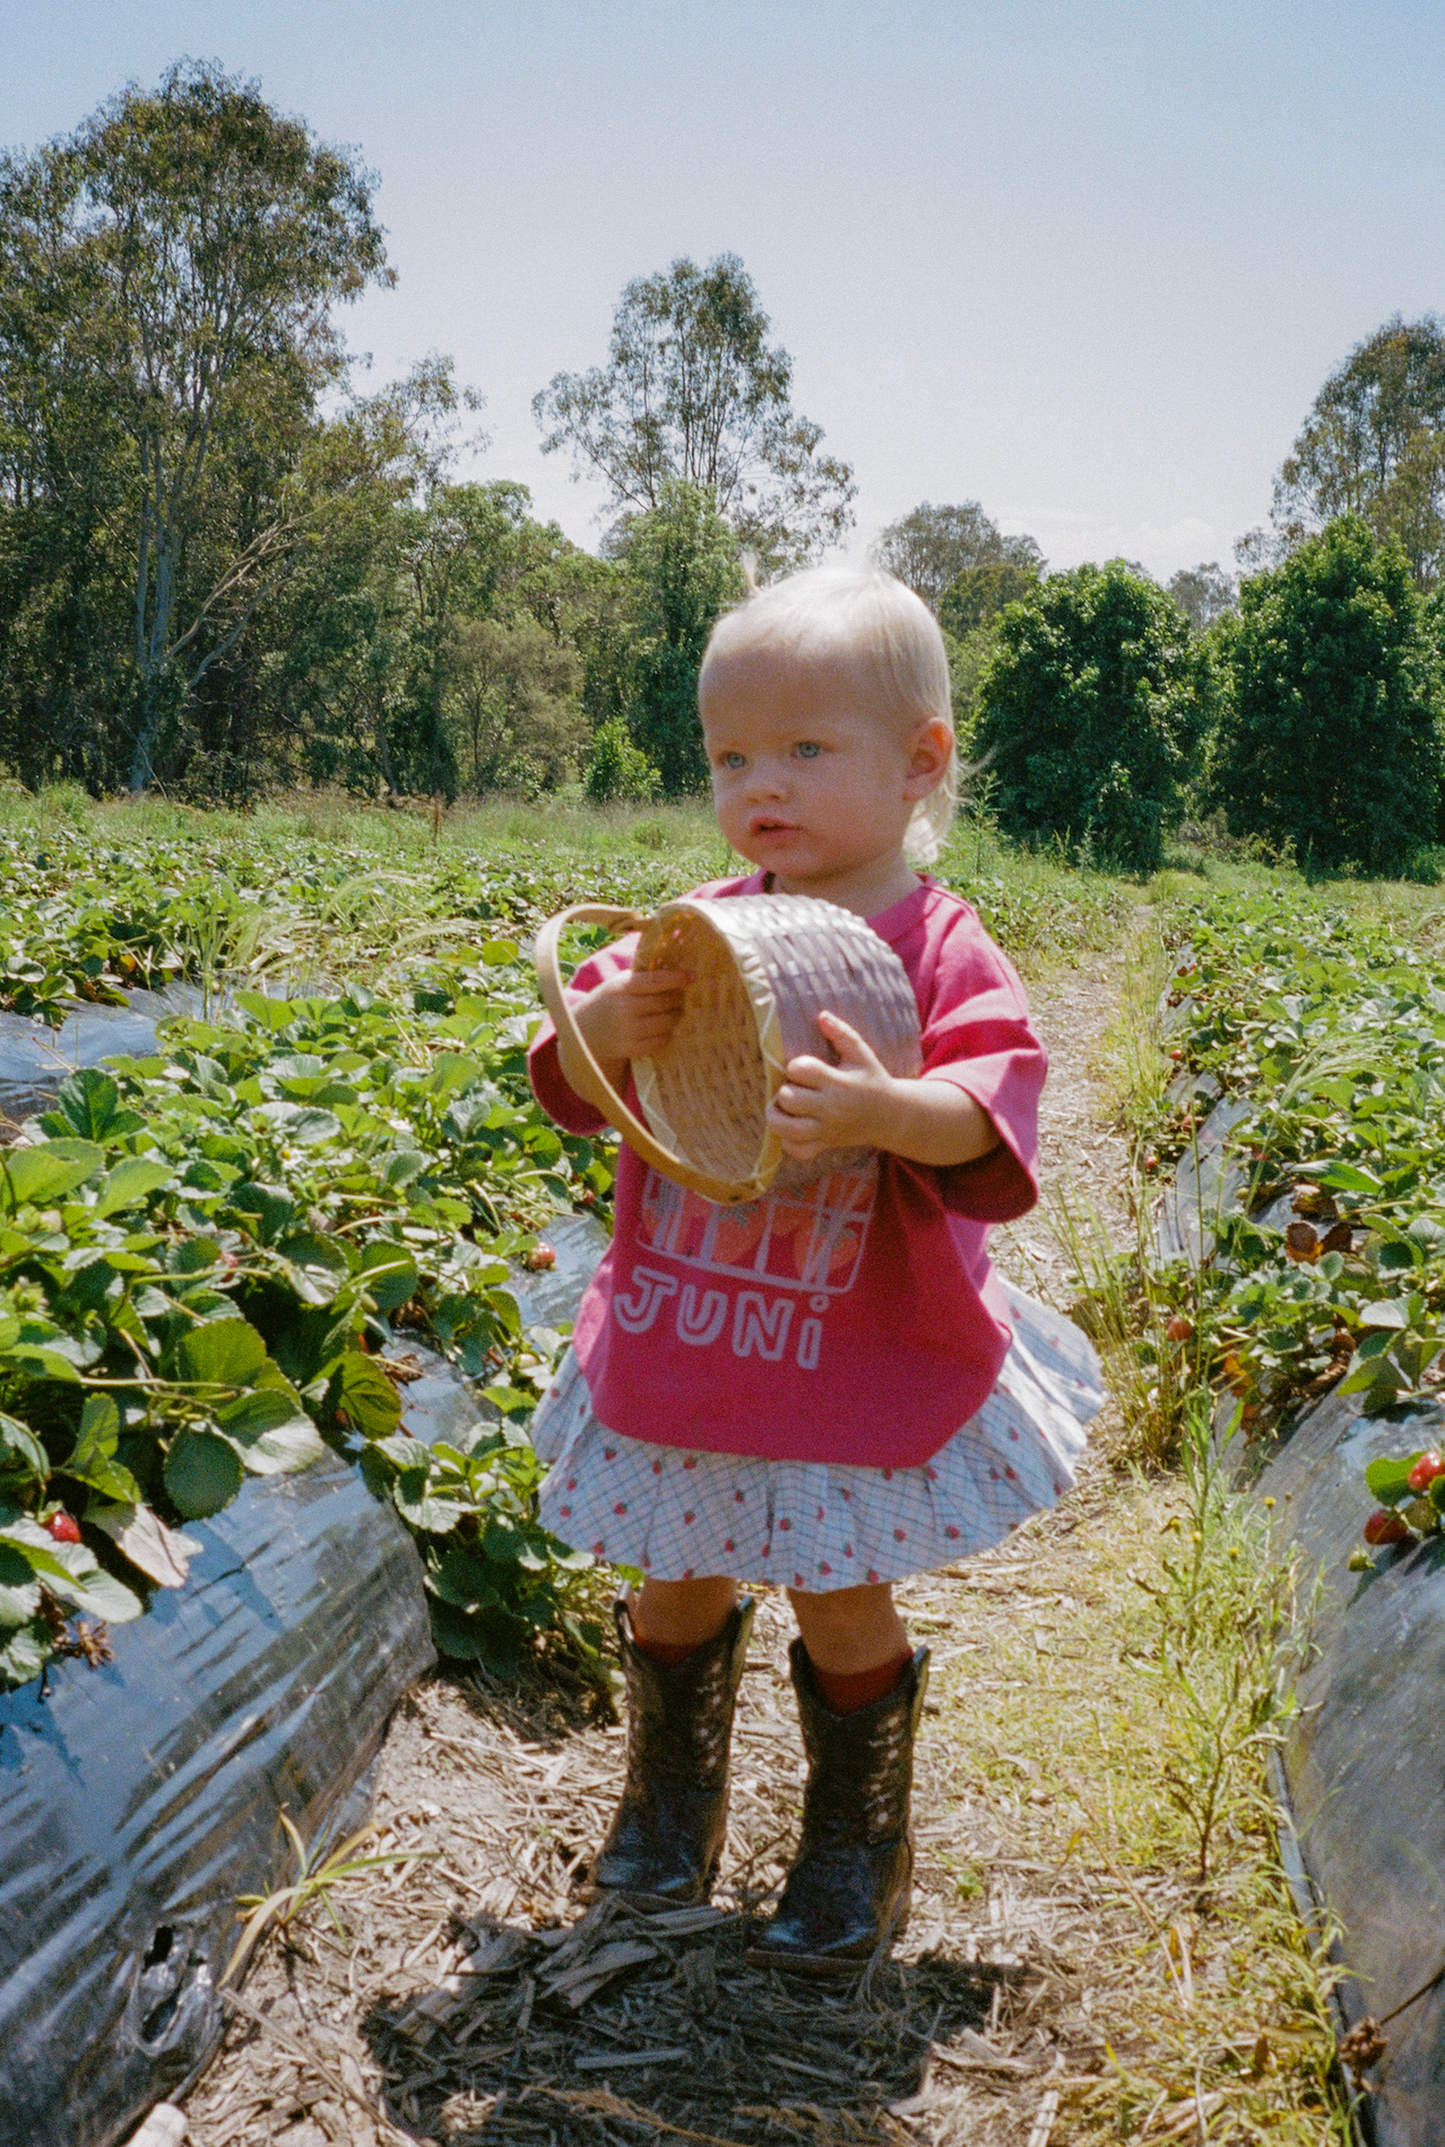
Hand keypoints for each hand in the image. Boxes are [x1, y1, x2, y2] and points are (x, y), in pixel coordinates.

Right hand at [571, 966, 689, 1070]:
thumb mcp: (618, 984)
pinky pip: (661, 1041)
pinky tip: (664, 1028)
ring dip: (675, 1016)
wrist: (583, 1032)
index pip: (655, 981)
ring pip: (666, 1023)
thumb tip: (676, 969)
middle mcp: (624, 1009)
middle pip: (665, 1003)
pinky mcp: (630, 1049)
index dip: (676, 978)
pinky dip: (667, 1034)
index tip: (692, 976)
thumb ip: (642, 978)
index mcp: (621, 987)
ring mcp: (627, 1031)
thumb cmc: (608, 1001)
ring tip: (674, 1012)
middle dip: (678, 999)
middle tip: (681, 997)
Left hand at [768, 1011, 897, 1161]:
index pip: (800, 1070)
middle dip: (785, 1091)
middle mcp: (831, 1108)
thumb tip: (821, 1015)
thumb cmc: (872, 1080)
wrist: (890, 1116)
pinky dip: (789, 1142)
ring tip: (782, 1109)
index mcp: (839, 1083)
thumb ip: (842, 1034)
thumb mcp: (862, 1054)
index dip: (795, 1066)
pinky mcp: (825, 1145)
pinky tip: (793, 1129)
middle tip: (793, 1088)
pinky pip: (798, 1151)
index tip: (803, 1069)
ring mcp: (827, 1130)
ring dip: (777, 1117)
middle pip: (789, 1099)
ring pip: (787, 1129)